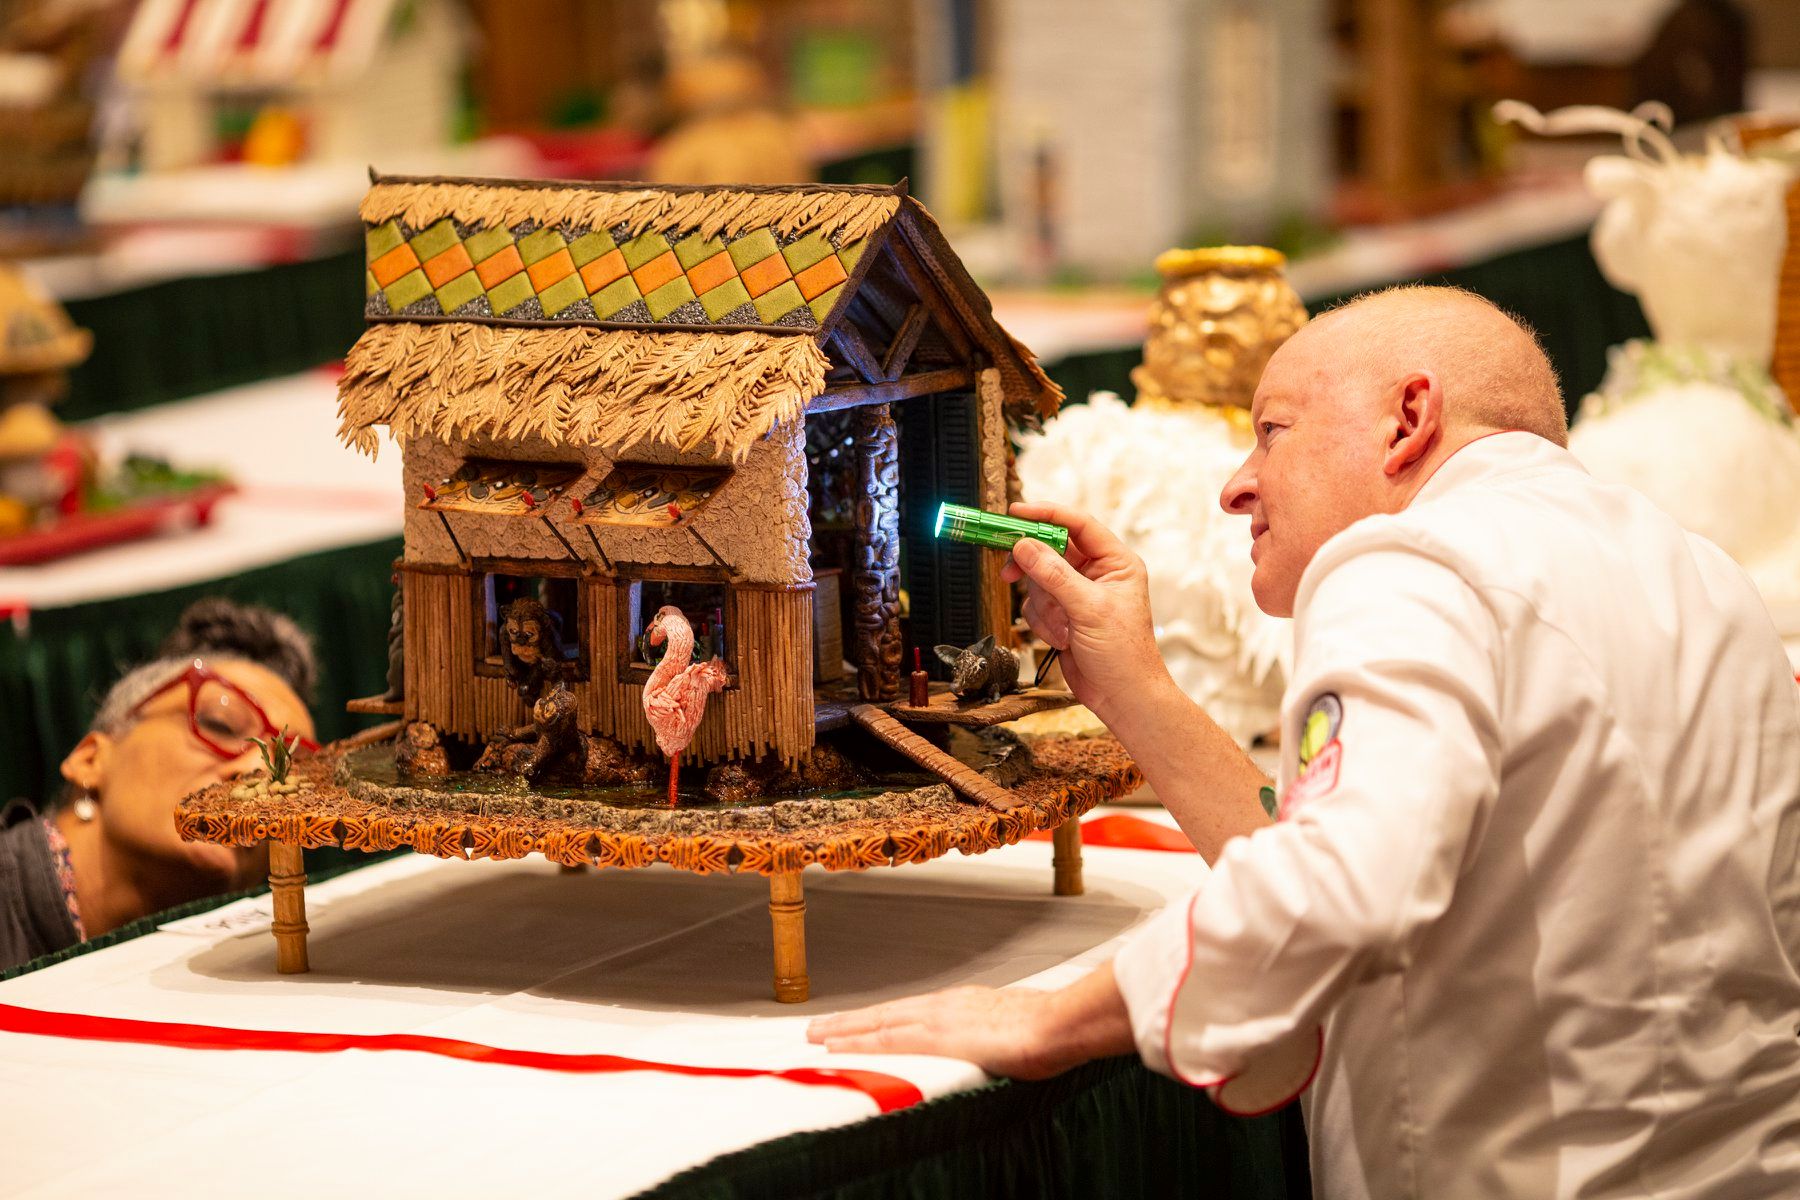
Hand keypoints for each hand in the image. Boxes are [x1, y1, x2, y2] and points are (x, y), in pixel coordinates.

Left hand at [806, 986, 1076, 1079]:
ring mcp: (939, 1018)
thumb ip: (996, 1039)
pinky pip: (887, 1039)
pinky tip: (838, 1046)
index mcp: (962, 1005)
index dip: (878, 1021)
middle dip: (850, 1022)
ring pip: (878, 1023)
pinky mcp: (937, 1035)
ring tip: (816, 1036)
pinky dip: (859, 1041)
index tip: (857, 1026)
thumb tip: (996, 1051)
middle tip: (817, 1028)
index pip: (909, 1014)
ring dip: (845, 1029)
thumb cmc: (1050, 1029)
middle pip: (886, 1014)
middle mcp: (945, 1006)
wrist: (1061, 1023)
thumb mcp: (1015, 1031)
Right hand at [1001, 501, 1168, 720]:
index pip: (1078, 525)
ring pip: (1039, 580)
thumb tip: (1024, 545)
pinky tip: (1060, 639)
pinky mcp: (1063, 614)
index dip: (1047, 515)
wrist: (1122, 696)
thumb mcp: (1089, 609)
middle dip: (1035, 568)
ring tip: (1062, 628)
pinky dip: (1042, 622)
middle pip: (1052, 550)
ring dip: (1043, 607)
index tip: (1017, 513)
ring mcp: (1078, 594)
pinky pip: (1036, 605)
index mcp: (1116, 562)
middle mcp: (1097, 574)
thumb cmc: (1124, 654)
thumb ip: (1054, 574)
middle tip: (1010, 569)